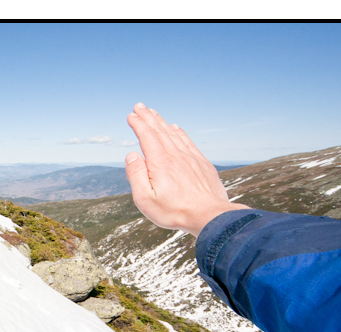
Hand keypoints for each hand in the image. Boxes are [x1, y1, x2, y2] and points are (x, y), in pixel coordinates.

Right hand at [124, 103, 248, 236]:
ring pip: (174, 134)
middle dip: (148, 117)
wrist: (209, 216)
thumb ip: (136, 175)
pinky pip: (189, 142)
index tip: (131, 115)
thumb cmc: (175, 211)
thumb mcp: (145, 199)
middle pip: (160, 131)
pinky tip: (177, 128)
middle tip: (139, 106)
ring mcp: (191, 158)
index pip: (147, 136)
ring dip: (162, 122)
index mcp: (159, 163)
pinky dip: (180, 132)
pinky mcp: (202, 164)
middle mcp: (176, 156)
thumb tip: (132, 154)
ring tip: (154, 113)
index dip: (138, 124)